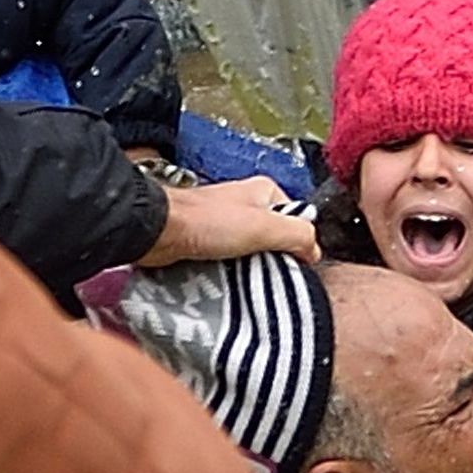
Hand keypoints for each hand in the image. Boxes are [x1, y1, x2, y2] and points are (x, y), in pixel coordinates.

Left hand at [140, 176, 318, 267]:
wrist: (157, 233)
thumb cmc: (205, 221)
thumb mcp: (265, 227)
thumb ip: (298, 235)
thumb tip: (315, 251)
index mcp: (265, 191)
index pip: (297, 220)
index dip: (298, 244)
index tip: (294, 265)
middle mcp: (246, 204)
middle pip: (275, 238)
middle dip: (272, 259)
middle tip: (268, 276)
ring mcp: (224, 222)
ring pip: (251, 252)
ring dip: (249, 269)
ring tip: (246, 282)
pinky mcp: (206, 241)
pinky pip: (229, 260)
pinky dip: (230, 272)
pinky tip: (228, 281)